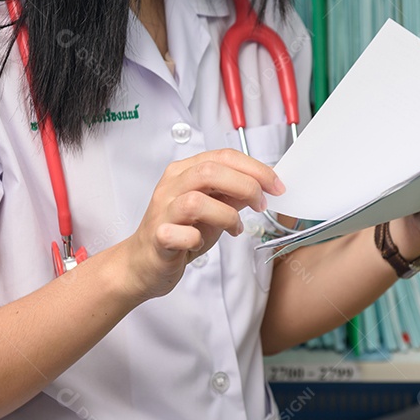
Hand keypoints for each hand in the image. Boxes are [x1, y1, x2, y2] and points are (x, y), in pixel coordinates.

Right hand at [121, 149, 284, 301]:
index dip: (255, 168)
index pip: (222, 156)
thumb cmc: (177, 233)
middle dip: (245, 185)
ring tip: (234, 228)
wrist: (142, 263)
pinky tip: (201, 242)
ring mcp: (161, 211)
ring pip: (196, 201)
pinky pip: (179, 234)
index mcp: (184, 172)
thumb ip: (234, 195)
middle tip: (261, 204)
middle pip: (210, 171)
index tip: (276, 185)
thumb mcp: (212, 209)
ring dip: (225, 215)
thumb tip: (263, 185)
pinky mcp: (157, 237)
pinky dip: (197, 238)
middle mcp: (171, 187)